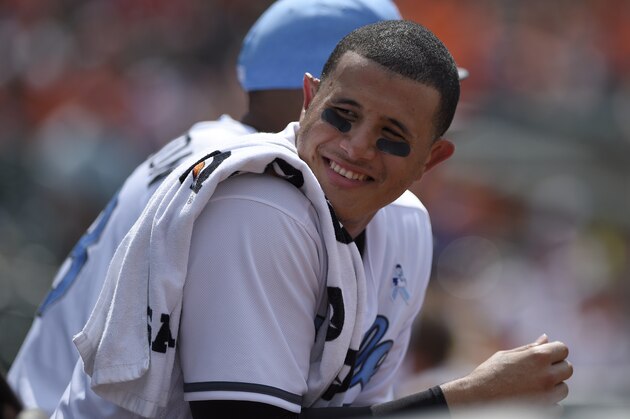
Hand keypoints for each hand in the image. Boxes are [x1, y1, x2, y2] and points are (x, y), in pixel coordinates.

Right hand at [440, 334, 572, 406]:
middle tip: (539, 372)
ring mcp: (547, 395)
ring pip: (564, 389)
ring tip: (532, 387)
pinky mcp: (545, 410)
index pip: (563, 349)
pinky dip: (548, 404)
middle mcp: (546, 375)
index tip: (546, 357)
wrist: (477, 398)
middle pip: (567, 368)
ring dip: (553, 387)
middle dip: (556, 369)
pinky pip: (558, 406)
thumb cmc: (489, 374)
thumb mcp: (507, 355)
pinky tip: (531, 399)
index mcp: (537, 356)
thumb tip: (546, 338)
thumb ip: (530, 348)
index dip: (555, 352)